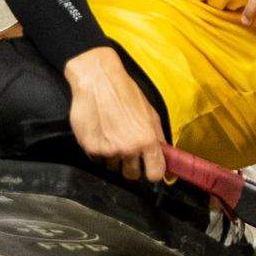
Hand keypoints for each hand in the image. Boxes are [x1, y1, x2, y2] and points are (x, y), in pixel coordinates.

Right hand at [64, 45, 174, 183]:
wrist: (98, 80)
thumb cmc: (125, 93)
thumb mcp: (150, 114)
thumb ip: (158, 138)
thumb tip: (165, 157)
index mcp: (147, 140)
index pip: (154, 174)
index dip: (152, 173)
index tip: (149, 170)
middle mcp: (128, 148)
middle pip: (131, 175)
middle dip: (130, 166)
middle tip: (127, 150)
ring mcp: (108, 150)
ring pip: (112, 167)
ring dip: (113, 157)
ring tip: (111, 135)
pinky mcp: (90, 147)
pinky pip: (97, 159)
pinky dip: (98, 150)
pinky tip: (101, 133)